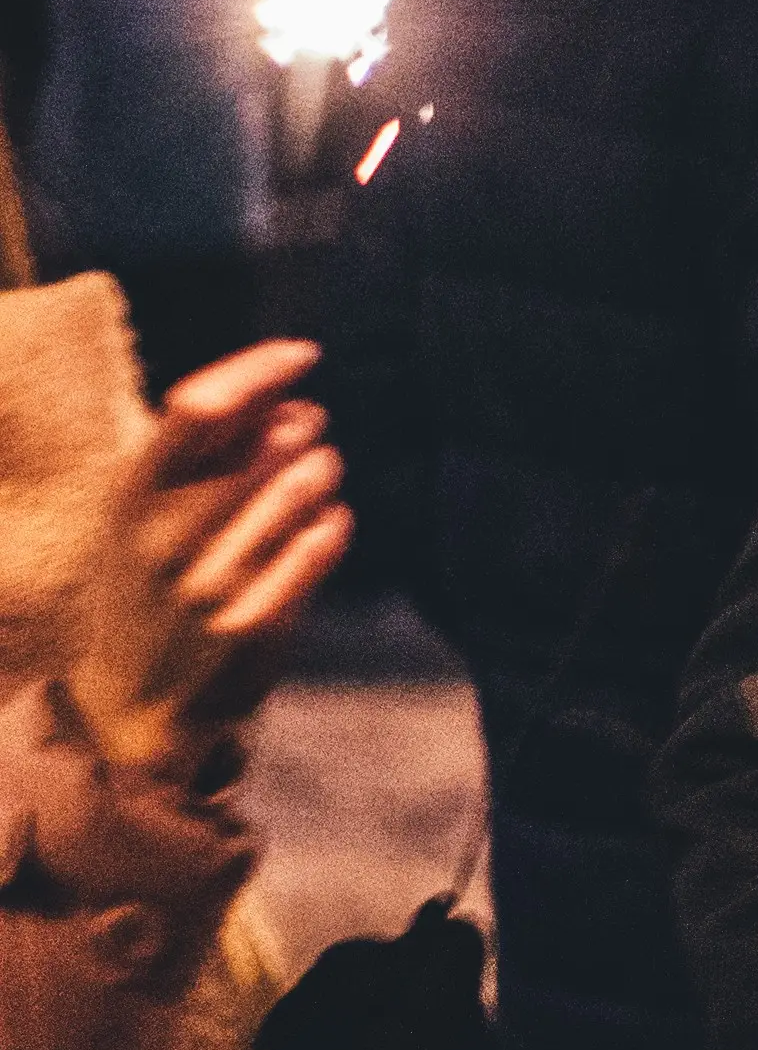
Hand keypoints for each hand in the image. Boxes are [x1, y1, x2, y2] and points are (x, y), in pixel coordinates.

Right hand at [67, 342, 348, 769]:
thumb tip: (281, 389)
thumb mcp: (147, 513)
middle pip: (264, 445)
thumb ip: (203, 453)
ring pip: (300, 492)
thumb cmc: (149, 581)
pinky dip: (334, 525)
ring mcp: (208, 583)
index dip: (259, 369)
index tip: (304, 352)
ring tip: (320, 470)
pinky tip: (331, 521)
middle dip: (301, 424)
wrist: (135, 697)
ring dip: (322, 470)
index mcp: (131, 496)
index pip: (199, 406)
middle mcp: (165, 536)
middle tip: (310, 425)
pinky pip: (319, 548)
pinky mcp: (251, 624)